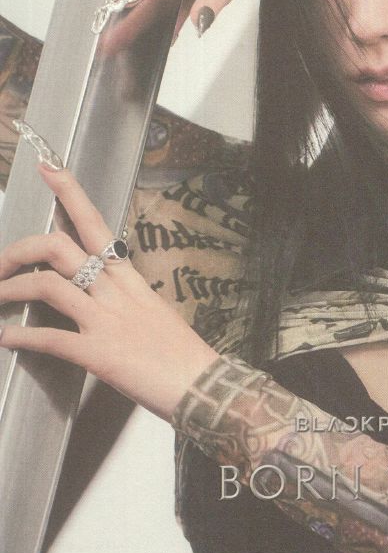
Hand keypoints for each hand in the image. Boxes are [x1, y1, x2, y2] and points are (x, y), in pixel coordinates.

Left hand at [0, 164, 218, 420]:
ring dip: (11, 289)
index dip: (69, 193)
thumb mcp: (153, 312)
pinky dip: (20, 336)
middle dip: (20, 250)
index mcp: (129, 278)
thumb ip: (123, 299)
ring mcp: (106, 320)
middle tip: (0, 261)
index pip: (96, 224)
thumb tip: (98, 295)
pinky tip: (4, 338)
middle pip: (60, 248)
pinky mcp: (98, 353)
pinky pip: (50, 338)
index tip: (49, 168)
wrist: (202, 384)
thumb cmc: (181, 353)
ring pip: (47, 287)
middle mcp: (116, 291)